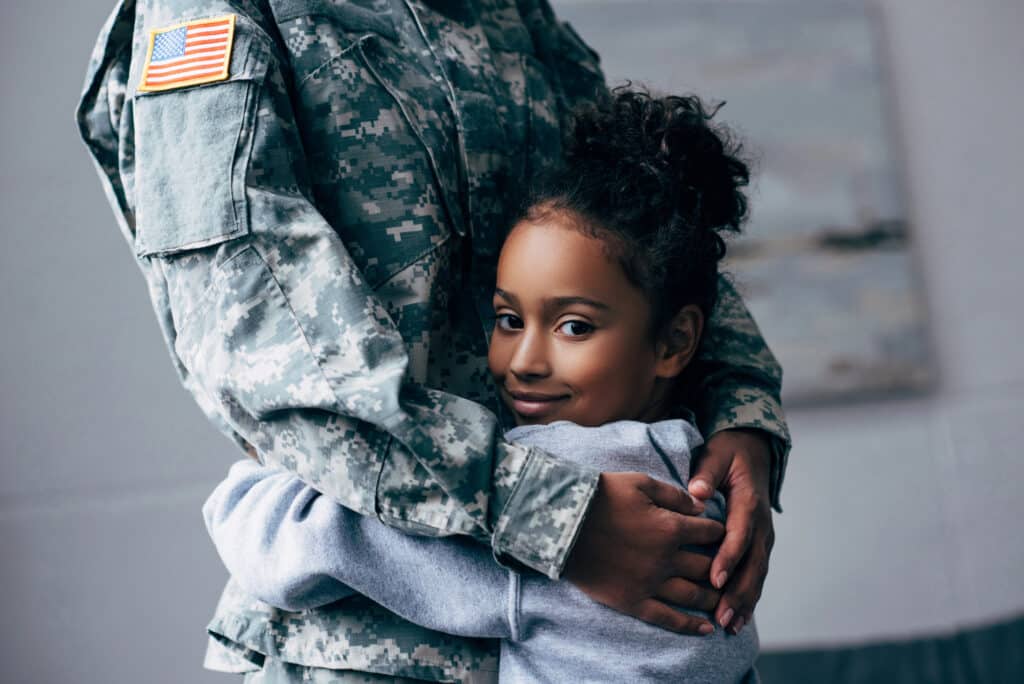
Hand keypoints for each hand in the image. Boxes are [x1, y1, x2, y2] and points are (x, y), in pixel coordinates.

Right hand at [564, 472, 724, 634]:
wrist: (562, 522)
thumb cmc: (600, 496)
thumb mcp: (640, 483)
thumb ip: (674, 495)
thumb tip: (700, 507)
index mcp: (670, 528)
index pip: (711, 533)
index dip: (720, 532)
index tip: (722, 535)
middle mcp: (666, 559)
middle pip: (707, 567)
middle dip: (722, 568)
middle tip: (729, 570)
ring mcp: (649, 583)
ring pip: (693, 595)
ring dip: (713, 598)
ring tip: (723, 600)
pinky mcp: (632, 601)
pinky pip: (667, 618)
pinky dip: (689, 626)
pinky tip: (705, 628)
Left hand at [688, 428, 773, 633]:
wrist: (753, 451)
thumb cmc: (729, 453)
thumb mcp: (717, 454)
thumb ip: (706, 472)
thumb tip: (697, 492)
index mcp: (749, 503)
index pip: (739, 535)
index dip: (728, 558)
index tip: (713, 579)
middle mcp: (761, 524)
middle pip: (752, 563)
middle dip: (738, 592)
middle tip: (721, 616)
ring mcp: (763, 536)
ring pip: (757, 573)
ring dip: (745, 601)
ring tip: (728, 625)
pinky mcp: (759, 544)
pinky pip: (755, 573)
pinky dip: (748, 597)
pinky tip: (738, 619)